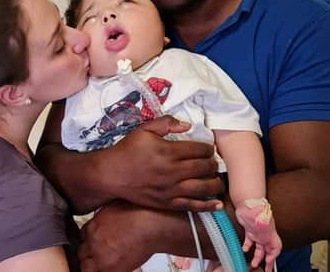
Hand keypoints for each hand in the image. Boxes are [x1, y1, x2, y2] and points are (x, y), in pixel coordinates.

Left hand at [78, 200, 168, 271]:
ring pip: (86, 267)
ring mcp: (101, 257)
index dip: (89, 239)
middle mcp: (93, 241)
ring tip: (103, 262)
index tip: (94, 242)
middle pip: (81, 252)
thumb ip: (103, 215)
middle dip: (89, 253)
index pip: (81, 236)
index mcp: (93, 226)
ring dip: (92, 265)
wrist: (152, 225)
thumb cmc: (139, 212)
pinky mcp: (112, 269)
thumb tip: (101, 217)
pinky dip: (104, 270)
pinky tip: (112, 266)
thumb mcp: (114, 206)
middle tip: (98, 253)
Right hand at [103, 116, 222, 210]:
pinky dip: (207, 205)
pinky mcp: (167, 203)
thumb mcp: (144, 130)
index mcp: (167, 151)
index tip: (208, 149)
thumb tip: (188, 125)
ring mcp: (170, 190)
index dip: (208, 148)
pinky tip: (217, 203)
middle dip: (212, 164)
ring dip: (214, 183)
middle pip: (204, 168)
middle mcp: (172, 171)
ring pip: (203, 188)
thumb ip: (166, 123)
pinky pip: (192, 206)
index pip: (199, 150)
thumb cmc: (128, 150)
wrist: (111, 174)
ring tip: (215, 179)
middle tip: (212, 162)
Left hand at [236, 203, 281, 271]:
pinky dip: (247, 246)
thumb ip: (263, 228)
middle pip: (268, 251)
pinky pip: (250, 241)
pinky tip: (244, 249)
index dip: (274, 256)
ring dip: (258, 257)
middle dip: (268, 261)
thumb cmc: (255, 208)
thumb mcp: (261, 220)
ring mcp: (257, 232)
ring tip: (254, 264)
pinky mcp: (249, 229)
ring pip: (259, 248)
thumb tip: (262, 237)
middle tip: (267, 270)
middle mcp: (265, 234)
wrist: (246, 199)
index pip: (276, 248)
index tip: (269, 261)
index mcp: (270, 233)